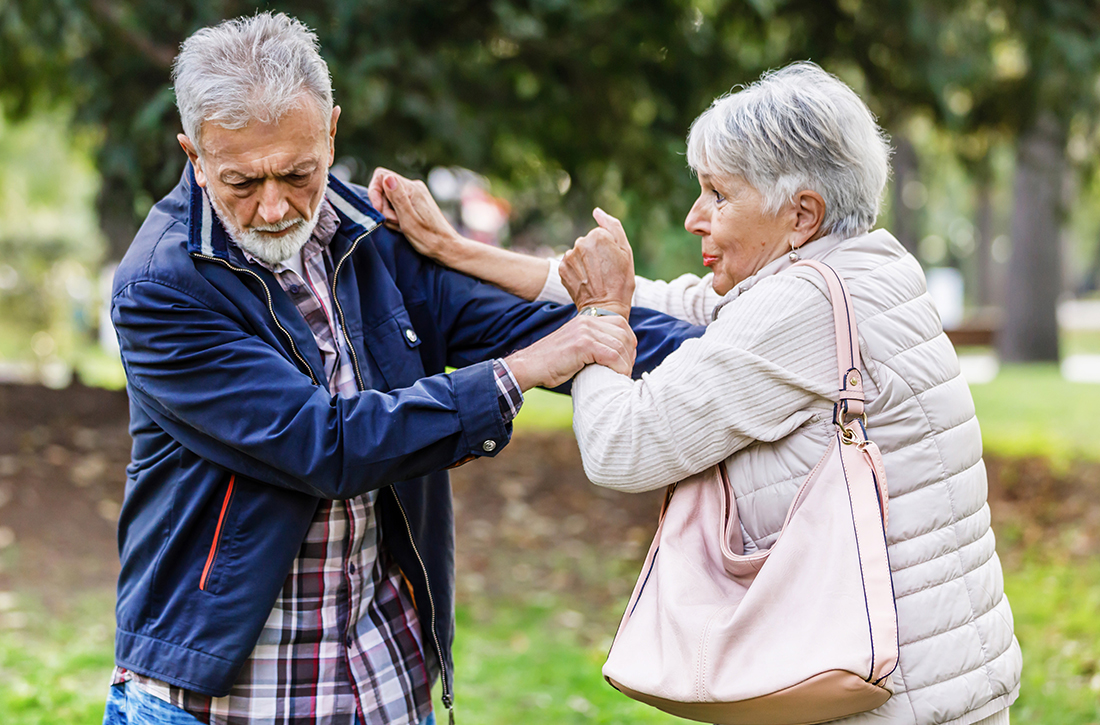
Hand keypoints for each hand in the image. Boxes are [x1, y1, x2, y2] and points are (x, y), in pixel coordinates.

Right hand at [367, 168, 459, 260]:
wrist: (447, 247)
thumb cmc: (429, 238)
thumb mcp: (409, 220)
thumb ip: (397, 198)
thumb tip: (387, 177)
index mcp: (412, 188)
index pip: (382, 176)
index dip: (374, 192)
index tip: (379, 210)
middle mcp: (414, 187)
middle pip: (384, 189)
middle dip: (384, 207)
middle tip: (396, 223)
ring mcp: (415, 194)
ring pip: (389, 199)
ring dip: (390, 214)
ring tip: (402, 226)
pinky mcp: (415, 202)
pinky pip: (396, 205)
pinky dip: (396, 216)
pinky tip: (404, 226)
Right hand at [504, 314, 635, 389]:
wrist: (529, 367)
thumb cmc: (551, 363)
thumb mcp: (575, 346)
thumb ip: (593, 343)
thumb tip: (616, 354)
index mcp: (586, 319)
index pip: (620, 324)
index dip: (629, 341)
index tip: (627, 359)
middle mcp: (587, 322)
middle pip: (623, 334)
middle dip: (629, 354)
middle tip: (626, 370)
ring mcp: (585, 332)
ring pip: (619, 346)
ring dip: (624, 364)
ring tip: (621, 376)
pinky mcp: (582, 344)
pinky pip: (612, 355)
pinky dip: (618, 368)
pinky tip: (615, 376)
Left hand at [559, 208, 634, 318]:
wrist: (606, 308)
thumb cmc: (621, 281)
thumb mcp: (626, 251)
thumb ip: (613, 226)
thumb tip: (597, 211)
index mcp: (598, 236)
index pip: (601, 234)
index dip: (608, 248)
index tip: (612, 262)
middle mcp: (580, 242)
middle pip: (587, 242)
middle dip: (595, 253)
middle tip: (604, 271)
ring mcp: (569, 256)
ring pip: (578, 253)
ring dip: (584, 262)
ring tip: (594, 277)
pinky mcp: (561, 268)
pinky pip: (569, 264)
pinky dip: (576, 270)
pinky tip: (584, 280)